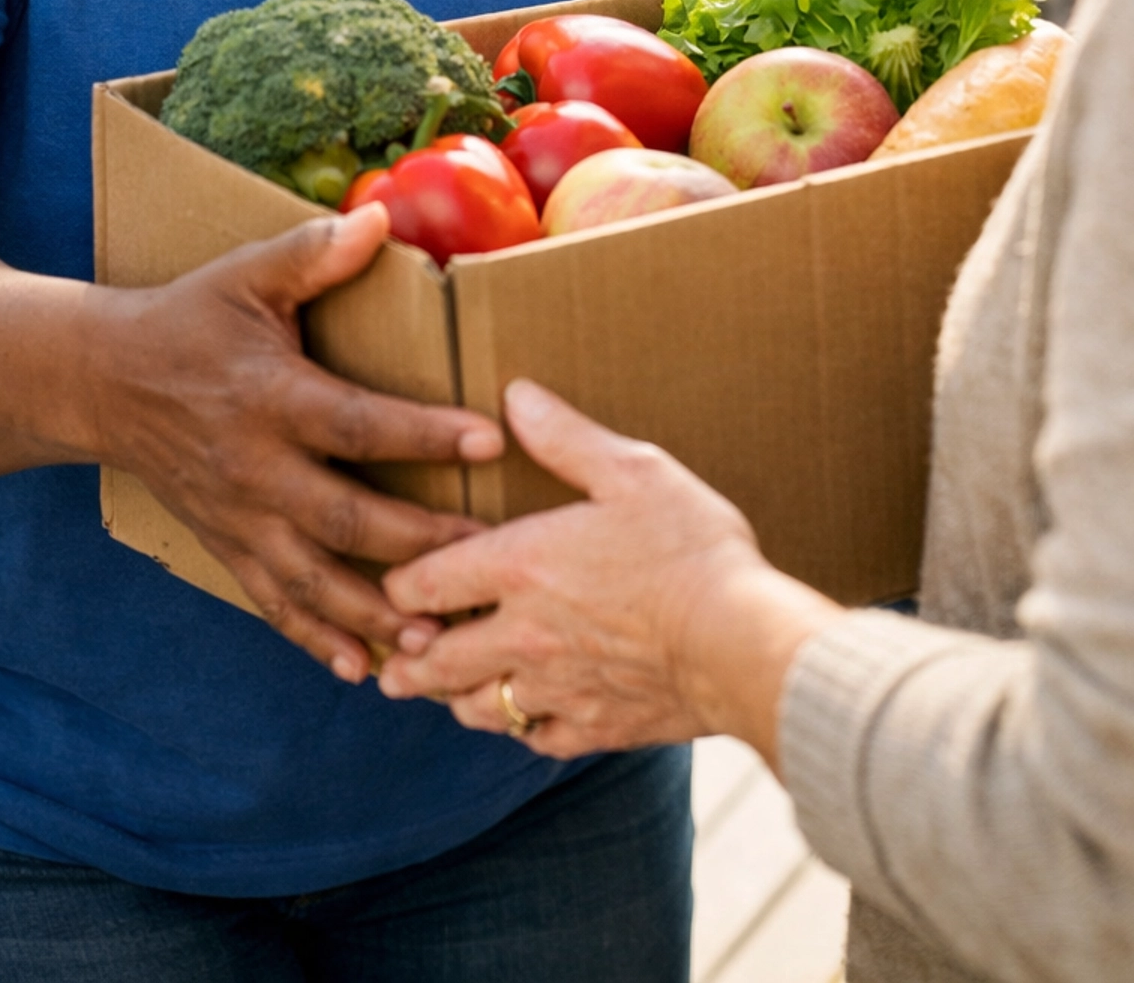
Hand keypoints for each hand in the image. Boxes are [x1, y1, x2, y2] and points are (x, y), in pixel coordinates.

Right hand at [88, 203, 502, 684]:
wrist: (102, 382)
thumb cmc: (189, 320)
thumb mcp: (245, 275)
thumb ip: (312, 254)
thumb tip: (377, 216)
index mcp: (267, 397)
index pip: (354, 422)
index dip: (421, 432)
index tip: (487, 440)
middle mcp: (253, 469)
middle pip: (344, 517)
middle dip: (418, 542)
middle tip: (489, 556)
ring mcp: (239, 518)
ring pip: (312, 579)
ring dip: (374, 612)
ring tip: (436, 636)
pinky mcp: (228, 546)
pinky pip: (274, 604)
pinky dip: (316, 640)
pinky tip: (364, 670)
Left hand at [377, 381, 839, 761]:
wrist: (741, 643)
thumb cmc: (690, 547)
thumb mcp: (632, 470)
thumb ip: (566, 437)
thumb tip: (515, 395)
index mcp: (522, 566)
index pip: (427, 581)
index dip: (401, 584)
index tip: (396, 584)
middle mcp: (523, 635)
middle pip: (436, 662)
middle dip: (407, 661)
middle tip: (392, 662)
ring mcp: (557, 689)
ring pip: (478, 707)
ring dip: (456, 697)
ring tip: (448, 691)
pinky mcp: (595, 728)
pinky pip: (536, 738)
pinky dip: (522, 727)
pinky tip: (526, 715)